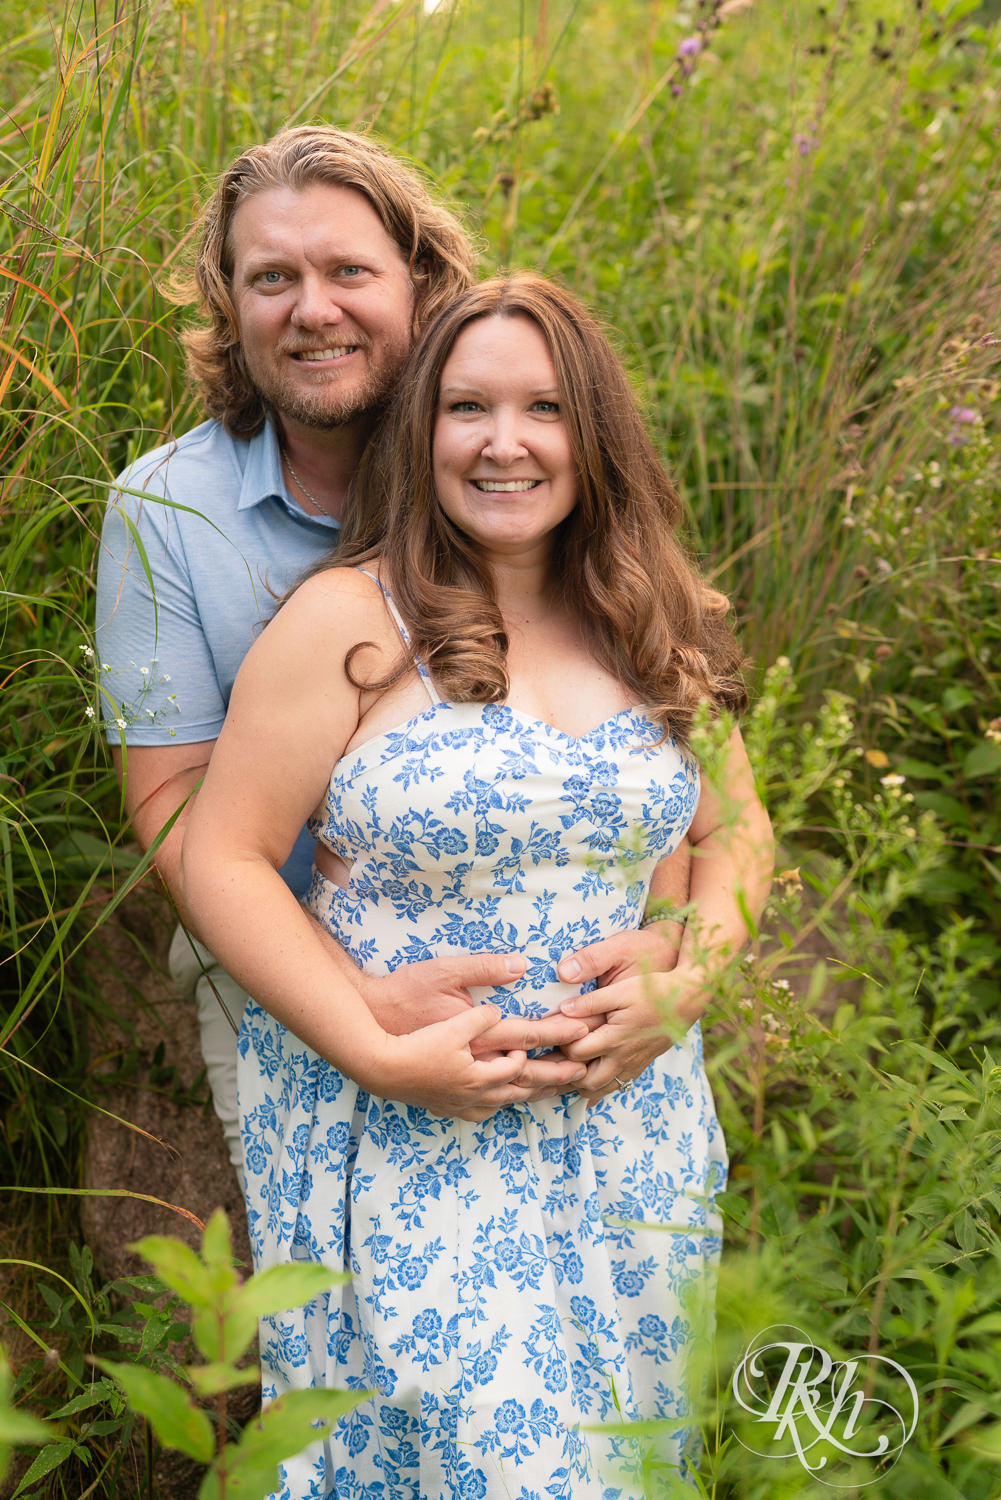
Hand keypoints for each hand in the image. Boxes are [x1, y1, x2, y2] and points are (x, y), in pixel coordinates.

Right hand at [353, 950, 591, 1109]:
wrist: (368, 1050)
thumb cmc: (403, 1003)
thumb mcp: (442, 978)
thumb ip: (483, 975)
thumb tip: (518, 969)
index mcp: (477, 1046)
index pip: (528, 1043)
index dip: (558, 1037)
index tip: (583, 1033)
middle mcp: (473, 1078)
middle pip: (524, 1080)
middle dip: (556, 1075)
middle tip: (582, 1072)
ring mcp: (459, 1095)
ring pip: (507, 1098)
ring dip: (534, 1093)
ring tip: (555, 1090)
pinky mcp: (445, 1101)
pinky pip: (483, 1109)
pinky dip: (503, 1104)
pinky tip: (507, 1102)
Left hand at [556, 936, 698, 1101]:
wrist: (688, 997)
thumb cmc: (654, 989)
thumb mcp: (621, 989)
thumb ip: (591, 1001)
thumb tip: (563, 1009)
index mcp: (616, 1038)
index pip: (576, 1053)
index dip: (557, 1047)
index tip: (542, 1040)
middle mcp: (623, 1058)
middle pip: (584, 1081)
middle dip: (562, 1075)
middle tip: (544, 1064)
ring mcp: (632, 1064)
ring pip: (599, 1089)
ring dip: (577, 1086)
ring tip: (557, 1076)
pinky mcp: (639, 1065)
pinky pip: (615, 1086)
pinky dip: (596, 1089)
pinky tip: (582, 1085)